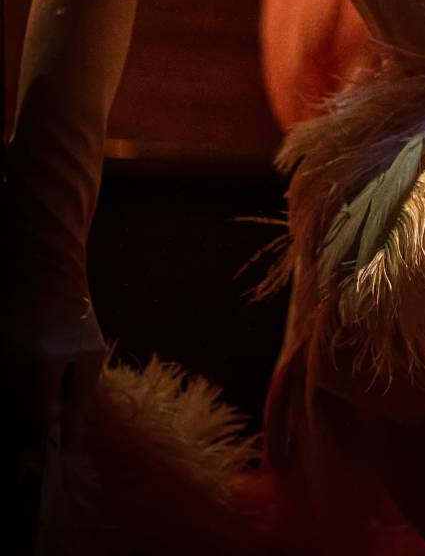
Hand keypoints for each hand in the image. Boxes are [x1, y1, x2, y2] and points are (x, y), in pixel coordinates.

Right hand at [3, 255, 107, 535]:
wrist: (38, 263)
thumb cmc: (72, 314)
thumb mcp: (89, 354)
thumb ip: (77, 404)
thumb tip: (63, 452)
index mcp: (39, 366)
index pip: (33, 431)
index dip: (34, 465)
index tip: (35, 488)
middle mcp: (6, 365)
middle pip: (9, 430)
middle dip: (17, 456)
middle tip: (25, 483)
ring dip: (11, 436)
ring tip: (23, 454)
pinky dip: (4, 414)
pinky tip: (14, 425)